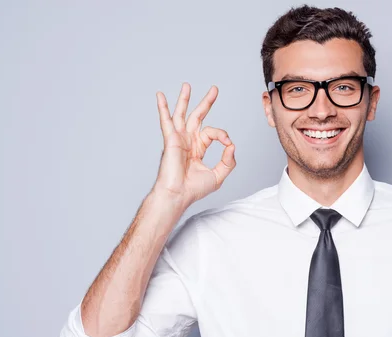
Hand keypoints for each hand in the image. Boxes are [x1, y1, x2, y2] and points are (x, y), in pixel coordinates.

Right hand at [151, 83, 235, 209]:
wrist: (178, 195)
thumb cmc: (193, 189)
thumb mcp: (218, 176)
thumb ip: (228, 161)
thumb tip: (232, 145)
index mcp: (198, 148)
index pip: (213, 133)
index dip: (222, 135)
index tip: (228, 144)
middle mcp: (188, 141)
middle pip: (198, 116)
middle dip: (206, 102)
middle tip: (214, 89)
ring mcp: (178, 139)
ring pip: (182, 114)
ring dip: (184, 99)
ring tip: (187, 85)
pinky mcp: (171, 140)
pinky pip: (166, 121)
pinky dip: (163, 108)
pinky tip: (160, 96)